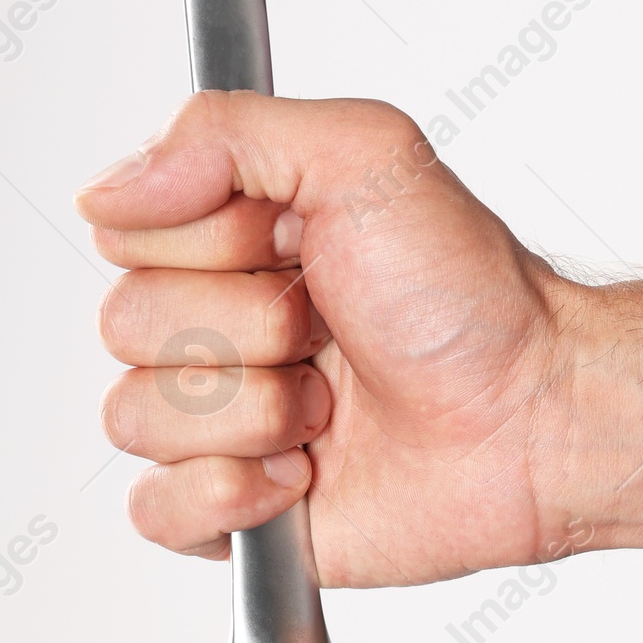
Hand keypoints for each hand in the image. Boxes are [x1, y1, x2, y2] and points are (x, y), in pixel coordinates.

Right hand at [75, 94, 579, 585]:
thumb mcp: (365, 152)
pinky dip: (229, 494)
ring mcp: (222, 418)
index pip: (127, 230)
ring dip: (253, 411)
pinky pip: (153, 510)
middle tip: (329, 329)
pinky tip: (303, 473)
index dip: (208, 240)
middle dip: (244, 328)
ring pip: (135, 416)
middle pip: (125, 323)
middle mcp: (218, 321)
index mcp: (234, 232)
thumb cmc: (468, 293)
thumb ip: (225, 132)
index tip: (291, 238)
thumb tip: (108, 190)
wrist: (534, 417)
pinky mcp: (232, 509)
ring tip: (332, 405)